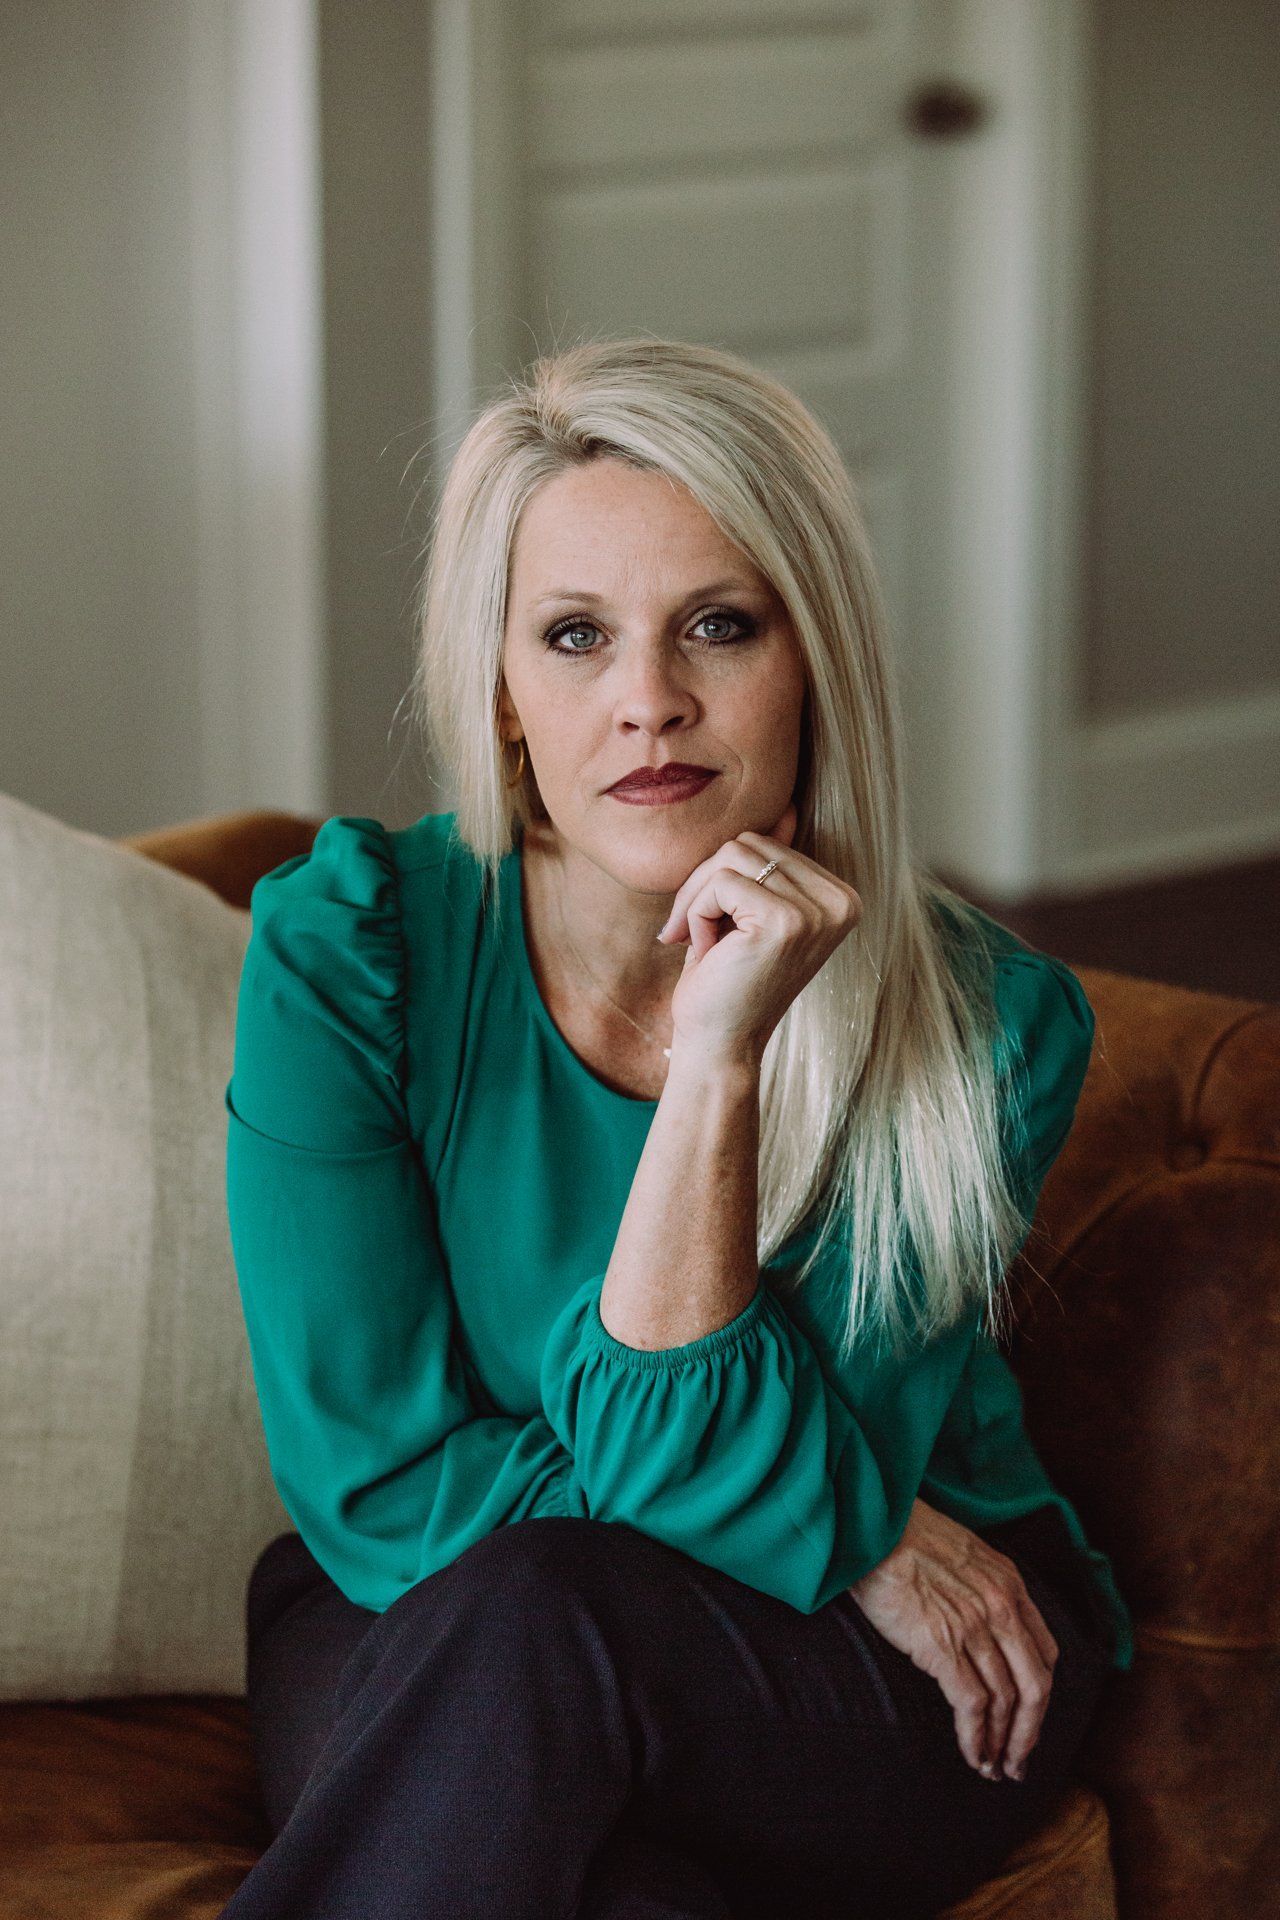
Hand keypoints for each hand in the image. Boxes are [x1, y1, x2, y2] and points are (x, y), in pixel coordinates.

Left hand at [656, 801, 860, 1067]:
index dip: (725, 881)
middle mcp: (841, 903)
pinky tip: (710, 954)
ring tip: (711, 947)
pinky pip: (720, 883)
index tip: (720, 930)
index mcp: (841, 899)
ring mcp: (818, 912)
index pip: (767, 844)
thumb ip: (775, 866)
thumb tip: (790, 808)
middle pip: (749, 842)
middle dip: (707, 886)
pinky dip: (697, 916)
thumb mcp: (753, 914)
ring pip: (731, 856)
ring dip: (700, 901)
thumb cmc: (728, 984)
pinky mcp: (786, 922)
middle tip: (704, 939)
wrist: (719, 1046)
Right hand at [846, 1498, 1059, 1783]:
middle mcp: (1001, 1607)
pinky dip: (976, 1738)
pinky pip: (972, 1705)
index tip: (1029, 1720)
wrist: (871, 1524)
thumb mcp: (961, 1553)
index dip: (1039, 1695)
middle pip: (1035, 1685)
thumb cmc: (902, 1534)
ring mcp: (974, 1626)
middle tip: (1018, 1762)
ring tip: (990, 1768)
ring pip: (1005, 1701)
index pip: (1044, 1653)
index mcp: (1009, 1583)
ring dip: (1001, 1743)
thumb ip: (980, 1588)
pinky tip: (971, 1755)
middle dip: (1029, 1732)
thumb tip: (978, 1626)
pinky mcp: (942, 1645)